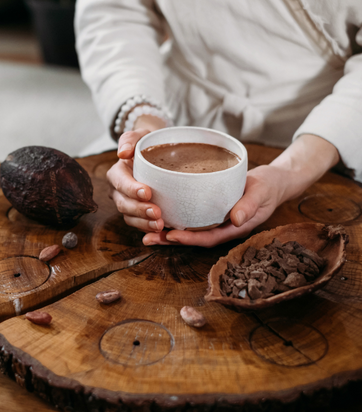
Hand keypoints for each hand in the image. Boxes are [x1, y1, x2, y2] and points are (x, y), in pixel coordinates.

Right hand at [107, 129, 164, 232]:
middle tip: (157, 213)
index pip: (120, 183)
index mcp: (117, 174)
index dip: (131, 189)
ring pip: (130, 217)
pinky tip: (162, 230)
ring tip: (160, 225)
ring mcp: (127, 204)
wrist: (156, 154)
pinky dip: (148, 229)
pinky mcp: (137, 214)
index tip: (147, 192)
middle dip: (139, 210)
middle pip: (124, 204)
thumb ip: (130, 139)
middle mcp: (118, 191)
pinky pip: (139, 224)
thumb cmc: (147, 144)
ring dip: (144, 223)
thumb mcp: (139, 135)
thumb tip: (123, 153)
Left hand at [142, 164, 287, 246]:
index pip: (208, 238)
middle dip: (170, 240)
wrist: (274, 180)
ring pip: (189, 229)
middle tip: (147, 239)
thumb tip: (236, 220)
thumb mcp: (261, 193)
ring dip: (167, 231)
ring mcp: (215, 220)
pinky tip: (159, 213)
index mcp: (234, 228)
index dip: (190, 239)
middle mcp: (221, 227)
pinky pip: (190, 217)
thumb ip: (250, 205)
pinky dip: (175, 217)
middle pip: (193, 237)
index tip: (171, 236)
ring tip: (145, 231)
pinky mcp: (210, 210)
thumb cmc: (269, 187)